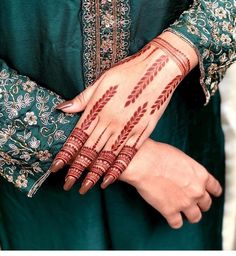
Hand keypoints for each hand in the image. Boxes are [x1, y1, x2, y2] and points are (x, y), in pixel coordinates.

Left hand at [51, 32, 197, 192]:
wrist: (158, 68)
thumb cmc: (128, 71)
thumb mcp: (102, 81)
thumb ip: (83, 98)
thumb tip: (62, 109)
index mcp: (98, 108)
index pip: (77, 136)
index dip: (66, 153)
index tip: (56, 167)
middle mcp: (110, 121)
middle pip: (90, 150)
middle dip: (77, 169)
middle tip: (67, 185)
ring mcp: (127, 127)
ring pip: (107, 156)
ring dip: (94, 174)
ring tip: (84, 188)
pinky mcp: (143, 131)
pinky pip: (127, 154)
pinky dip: (117, 168)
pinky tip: (108, 180)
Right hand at [118, 139, 221, 227]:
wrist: (145, 163)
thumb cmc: (159, 155)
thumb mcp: (183, 158)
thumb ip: (189, 171)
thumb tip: (187, 176)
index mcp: (201, 175)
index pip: (215, 188)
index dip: (212, 193)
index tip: (210, 194)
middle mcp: (197, 191)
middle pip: (206, 204)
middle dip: (200, 204)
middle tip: (192, 203)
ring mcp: (184, 203)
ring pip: (195, 217)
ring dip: (190, 215)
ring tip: (183, 212)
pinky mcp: (170, 211)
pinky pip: (177, 224)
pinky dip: (174, 221)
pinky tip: (170, 216)